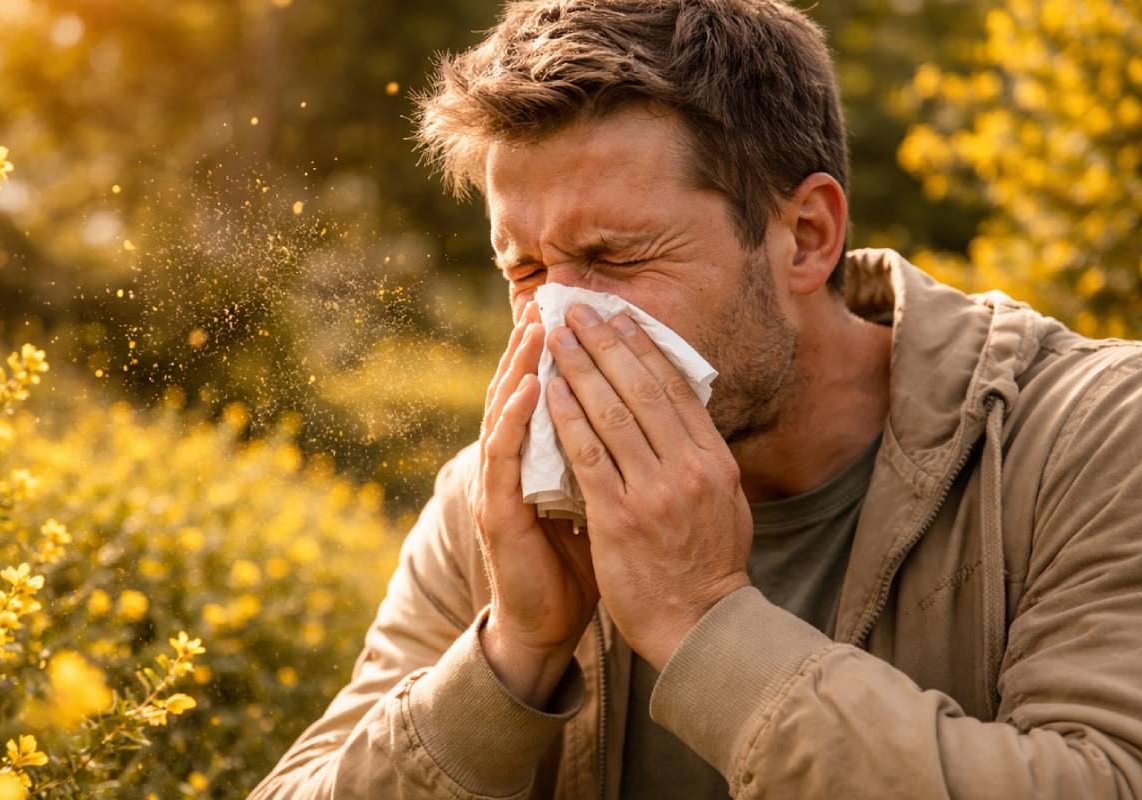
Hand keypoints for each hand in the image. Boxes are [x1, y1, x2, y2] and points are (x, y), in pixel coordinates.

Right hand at [468, 300, 600, 706]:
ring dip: (519, 366)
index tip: (580, 311)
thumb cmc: (579, 560)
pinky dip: (515, 417)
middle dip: (535, 343)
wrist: (548, 622)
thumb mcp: (600, 496)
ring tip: (539, 327)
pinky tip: (531, 387)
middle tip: (553, 300)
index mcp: (536, 456)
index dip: (559, 352)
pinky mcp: (494, 510)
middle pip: (519, 388)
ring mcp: (497, 484)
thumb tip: (648, 417)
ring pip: (504, 411)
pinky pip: (503, 455)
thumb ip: (607, 456)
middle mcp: (511, 462)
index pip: (545, 390)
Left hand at [545, 303, 752, 671]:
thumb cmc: (709, 565)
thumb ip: (706, 459)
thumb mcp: (727, 504)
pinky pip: (588, 455)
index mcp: (716, 461)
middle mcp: (689, 469)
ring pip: (611, 413)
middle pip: (641, 389)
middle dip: (606, 342)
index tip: (620, 316)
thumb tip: (688, 415)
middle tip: (578, 309)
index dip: (644, 347)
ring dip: (579, 368)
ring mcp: (655, 492)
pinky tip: (547, 391)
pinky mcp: (620, 517)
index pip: (675, 389)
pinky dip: (566, 417)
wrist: (699, 627)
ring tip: (556, 336)